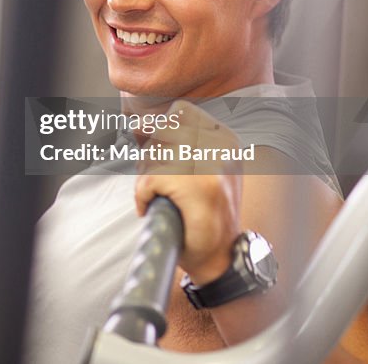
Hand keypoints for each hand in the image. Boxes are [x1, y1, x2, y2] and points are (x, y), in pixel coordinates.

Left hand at [133, 100, 242, 283]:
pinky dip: (143, 197)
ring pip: (153, 156)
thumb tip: (140, 124)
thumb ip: (174, 140)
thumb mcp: (196, 166)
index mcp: (226, 138)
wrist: (218, 257)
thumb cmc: (202, 212)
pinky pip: (148, 180)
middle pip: (162, 131)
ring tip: (166, 197)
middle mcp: (223, 147)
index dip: (162, 131)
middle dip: (152, 156)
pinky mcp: (197, 188)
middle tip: (164, 182)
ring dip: (148, 178)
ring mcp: (211, 166)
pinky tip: (156, 208)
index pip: (180, 111)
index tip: (163, 155)